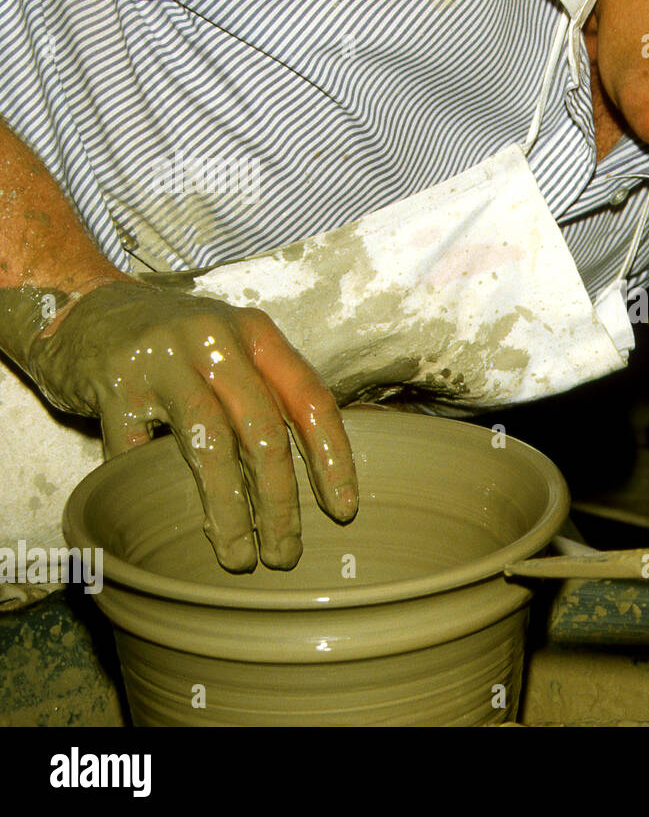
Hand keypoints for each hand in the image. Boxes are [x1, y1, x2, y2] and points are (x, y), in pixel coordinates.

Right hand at [27, 281, 357, 571]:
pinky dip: (152, 495)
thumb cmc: (178, 346)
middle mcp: (215, 339)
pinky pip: (138, 454)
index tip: (343, 510)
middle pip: (263, 430)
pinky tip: (169, 530)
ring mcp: (161, 359)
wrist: (86, 307)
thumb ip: (271, 394)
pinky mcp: (112, 384)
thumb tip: (319, 478)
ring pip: (209, 446)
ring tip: (238, 558)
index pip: (311, 399)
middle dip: (280, 502)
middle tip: (286, 554)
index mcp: (256, 333)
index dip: (333, 458)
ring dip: (229, 511)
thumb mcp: (234, 351)